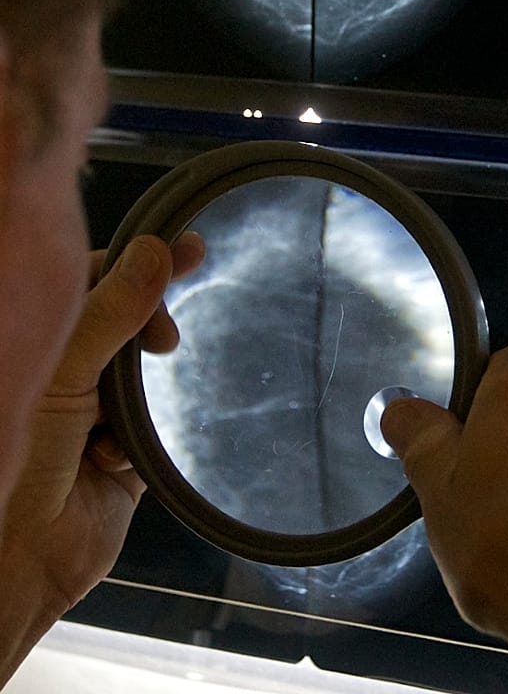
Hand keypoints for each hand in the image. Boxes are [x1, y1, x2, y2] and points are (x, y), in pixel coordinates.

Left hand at [0, 232, 202, 681]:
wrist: (19, 556)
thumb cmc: (14, 456)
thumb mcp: (61, 371)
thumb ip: (110, 310)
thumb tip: (154, 250)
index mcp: (32, 342)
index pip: (88, 280)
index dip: (135, 264)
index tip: (190, 251)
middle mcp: (58, 372)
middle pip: (122, 320)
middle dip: (149, 324)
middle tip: (171, 339)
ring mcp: (88, 414)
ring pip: (141, 375)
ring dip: (140, 390)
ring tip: (130, 405)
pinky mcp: (119, 458)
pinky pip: (152, 431)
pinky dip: (138, 442)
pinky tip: (113, 460)